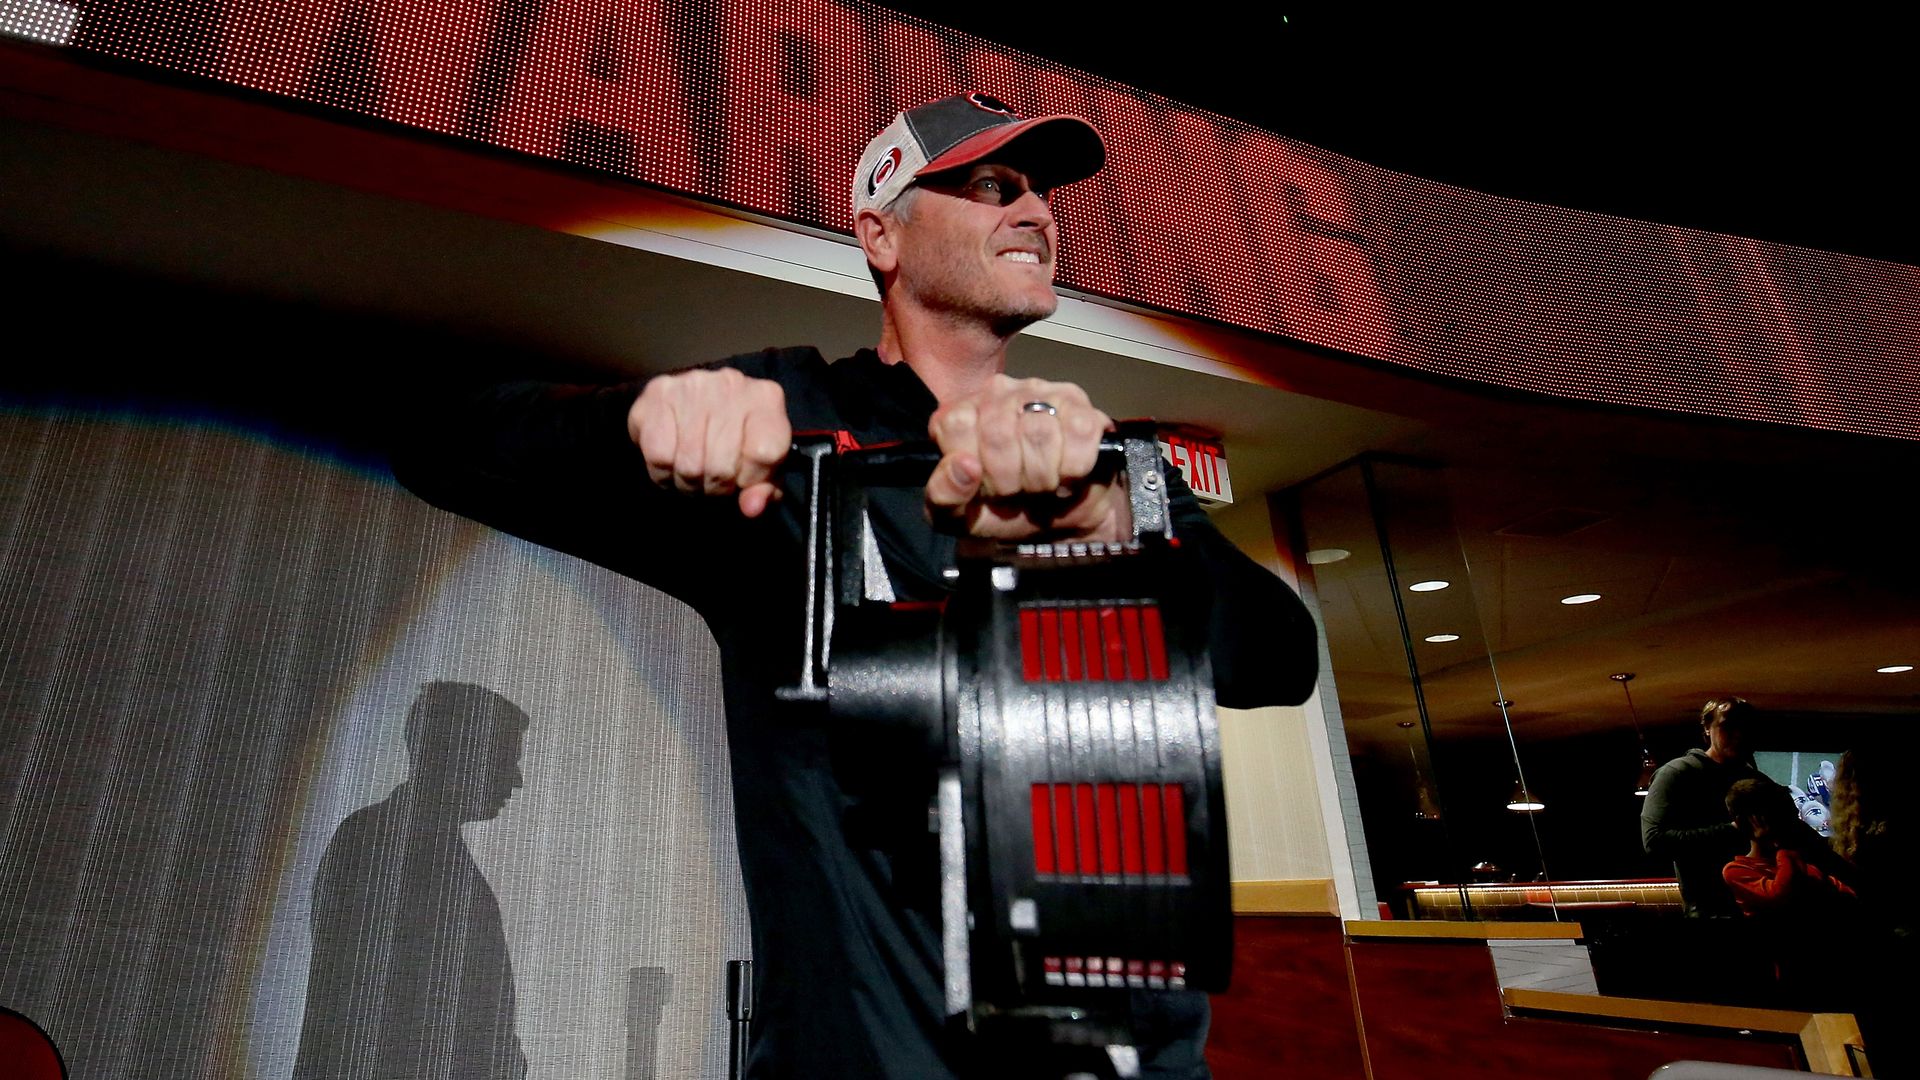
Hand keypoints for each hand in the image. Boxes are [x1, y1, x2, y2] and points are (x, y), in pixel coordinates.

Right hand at [628, 368, 789, 516]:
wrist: (696, 404)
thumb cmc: (735, 439)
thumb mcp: (762, 465)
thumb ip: (765, 488)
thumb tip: (752, 508)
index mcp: (765, 398)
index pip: (764, 454)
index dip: (751, 479)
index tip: (743, 478)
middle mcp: (731, 384)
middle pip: (722, 465)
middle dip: (716, 487)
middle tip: (713, 481)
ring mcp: (692, 385)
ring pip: (689, 465)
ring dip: (689, 483)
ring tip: (694, 475)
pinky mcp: (657, 393)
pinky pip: (659, 455)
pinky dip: (663, 472)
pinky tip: (672, 463)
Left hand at [925, 375, 1130, 541]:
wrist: (1055, 519)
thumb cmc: (1004, 512)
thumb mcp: (961, 517)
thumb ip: (944, 495)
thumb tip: (964, 465)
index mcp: (959, 416)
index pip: (957, 424)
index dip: (974, 467)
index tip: (985, 488)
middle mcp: (996, 393)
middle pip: (999, 432)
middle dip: (1010, 480)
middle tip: (1017, 491)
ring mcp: (1039, 392)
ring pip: (1039, 432)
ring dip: (1044, 477)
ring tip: (1042, 484)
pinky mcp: (1078, 403)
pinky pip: (1079, 430)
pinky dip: (1075, 467)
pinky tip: (1068, 475)